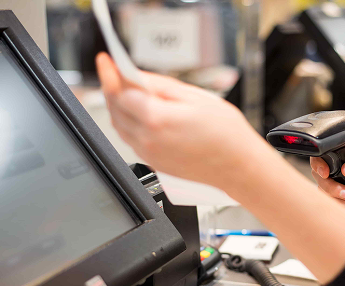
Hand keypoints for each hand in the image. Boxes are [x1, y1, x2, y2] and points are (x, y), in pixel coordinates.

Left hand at [95, 53, 271, 188]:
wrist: (238, 166)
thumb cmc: (226, 134)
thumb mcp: (195, 97)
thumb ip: (160, 85)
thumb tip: (137, 77)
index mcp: (157, 120)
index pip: (120, 92)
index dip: (110, 73)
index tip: (106, 61)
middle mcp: (148, 140)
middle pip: (115, 109)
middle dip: (113, 87)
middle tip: (118, 72)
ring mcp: (149, 154)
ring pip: (119, 125)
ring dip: (119, 106)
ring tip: (130, 91)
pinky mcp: (154, 162)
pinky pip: (130, 139)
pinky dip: (128, 122)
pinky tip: (140, 113)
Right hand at [311, 144, 344, 225]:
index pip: (325, 155)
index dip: (319, 164)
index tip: (325, 174)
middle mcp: (341, 168)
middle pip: (321, 177)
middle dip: (332, 189)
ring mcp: (341, 185)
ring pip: (326, 194)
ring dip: (340, 203)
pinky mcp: (343, 200)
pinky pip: (334, 206)